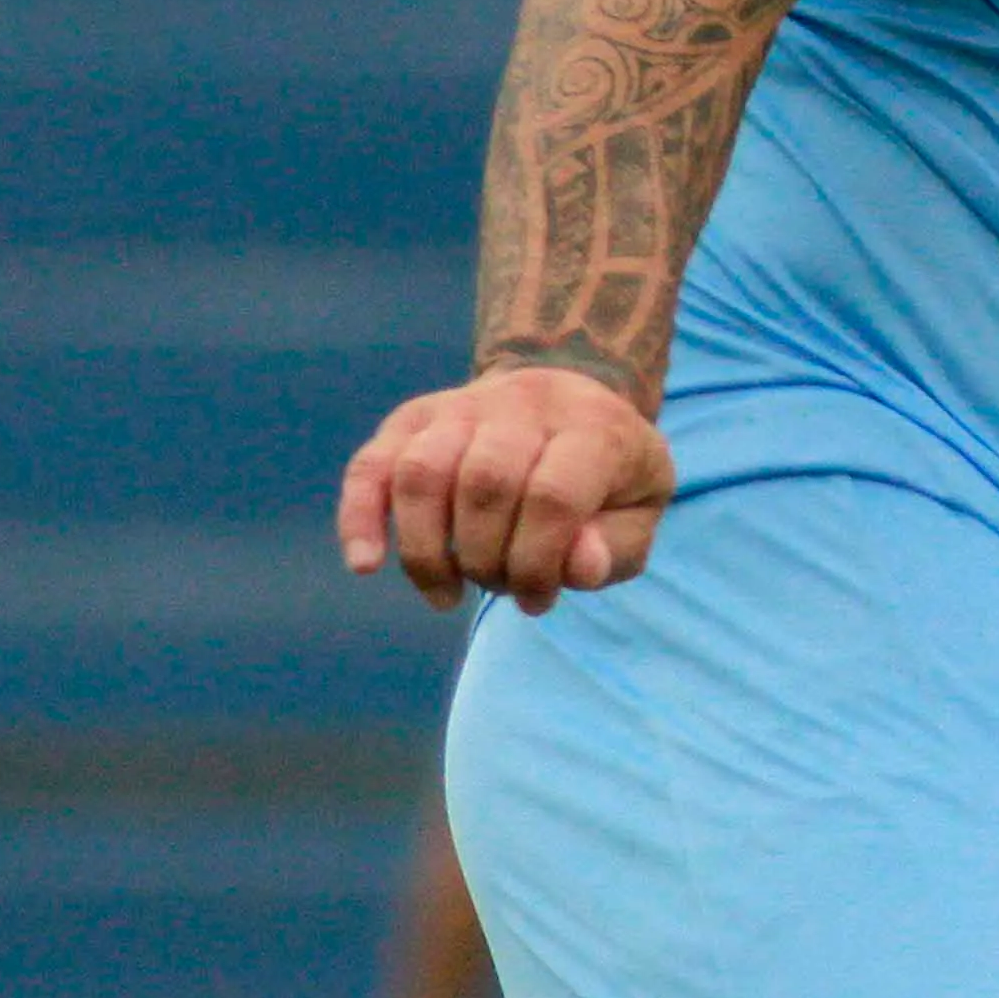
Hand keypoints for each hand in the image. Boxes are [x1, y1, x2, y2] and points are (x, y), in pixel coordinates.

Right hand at [337, 362, 676, 610]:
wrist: (570, 397)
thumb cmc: (606, 476)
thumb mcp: (639, 513)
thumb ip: (613, 549)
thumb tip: (577, 567)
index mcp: (592, 427)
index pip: (551, 497)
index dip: (537, 564)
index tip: (537, 600)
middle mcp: (523, 403)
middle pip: (484, 484)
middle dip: (485, 559)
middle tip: (499, 587)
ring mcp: (462, 405)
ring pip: (421, 471)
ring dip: (427, 550)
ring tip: (447, 592)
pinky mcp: (413, 419)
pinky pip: (371, 465)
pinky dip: (360, 516)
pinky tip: (366, 564)